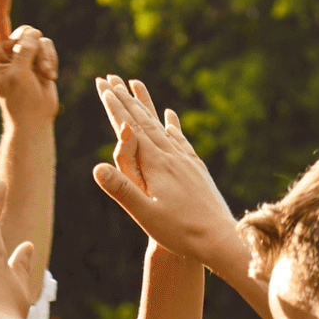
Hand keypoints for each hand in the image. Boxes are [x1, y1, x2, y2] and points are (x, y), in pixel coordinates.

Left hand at [0, 0, 58, 131]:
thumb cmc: (21, 101)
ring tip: (41, 73)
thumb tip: (33, 33)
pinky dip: (50, 58)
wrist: (37, 118)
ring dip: (40, 53)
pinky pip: (45, 43)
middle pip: (1, 17)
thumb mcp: (19, 75)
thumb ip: (24, 50)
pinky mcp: (36, 53)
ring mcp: (19, 50)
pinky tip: (49, 76)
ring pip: (32, 34)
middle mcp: (1, 50)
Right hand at [91, 75, 245, 278]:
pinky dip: (172, 125)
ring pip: (161, 126)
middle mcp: (172, 156)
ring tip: (135, 86)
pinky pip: (180, 140)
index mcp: (157, 164)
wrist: (222, 239)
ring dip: (145, 106)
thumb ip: (122, 190)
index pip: (130, 129)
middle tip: (110, 79)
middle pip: (144, 121)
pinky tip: (170, 116)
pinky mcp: (197, 169)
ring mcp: (186, 161)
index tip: (102, 87)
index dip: (115, 107)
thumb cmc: (181, 233)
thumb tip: (97, 168)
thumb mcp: (146, 215)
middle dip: (124, 99)